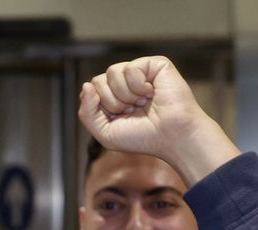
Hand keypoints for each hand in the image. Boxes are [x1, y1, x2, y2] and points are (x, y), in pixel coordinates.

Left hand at [78, 56, 238, 185]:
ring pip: (112, 72)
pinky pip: (130, 68)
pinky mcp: (154, 64)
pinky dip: (139, 86)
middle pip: (98, 80)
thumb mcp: (105, 133)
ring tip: (143, 103)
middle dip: (112, 102)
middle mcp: (124, 83)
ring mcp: (139, 72)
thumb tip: (85, 85)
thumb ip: (87, 113)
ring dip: (125, 95)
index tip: (120, 118)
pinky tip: (151, 93)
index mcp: (113, 97)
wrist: (171, 136)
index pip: (91, 90)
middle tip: (133, 111)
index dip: (101, 107)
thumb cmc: (142, 137)